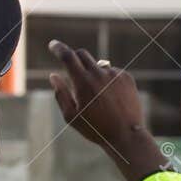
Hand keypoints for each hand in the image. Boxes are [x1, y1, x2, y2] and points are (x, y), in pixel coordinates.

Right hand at [47, 41, 167, 180]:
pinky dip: (107, 80)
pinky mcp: (126, 77)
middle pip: (82, 54)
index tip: (53, 45)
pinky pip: (112, 72)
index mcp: (83, 83)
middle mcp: (99, 74)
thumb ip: (61, 94)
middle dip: (74, 58)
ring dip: (92, 74)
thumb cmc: (95, 129)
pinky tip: (111, 99)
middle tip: (72, 70)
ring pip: (98, 65)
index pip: (68, 56)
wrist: (126, 135)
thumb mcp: (72, 116)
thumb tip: (53, 76)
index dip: (59, 48)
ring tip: (98, 98)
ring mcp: (114, 74)